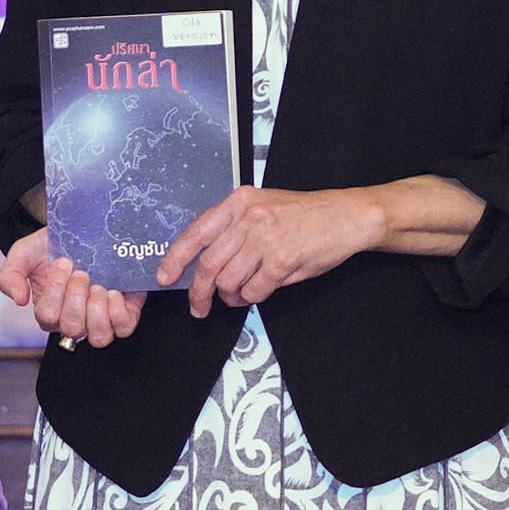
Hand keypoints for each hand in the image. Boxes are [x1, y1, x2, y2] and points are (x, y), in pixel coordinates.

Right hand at [0, 233, 143, 347]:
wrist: (85, 230)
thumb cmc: (55, 246)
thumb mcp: (24, 253)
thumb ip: (9, 276)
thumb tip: (19, 300)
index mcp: (49, 310)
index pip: (47, 317)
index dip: (56, 291)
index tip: (62, 263)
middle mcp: (73, 319)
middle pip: (73, 328)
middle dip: (77, 296)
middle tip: (81, 272)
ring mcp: (99, 319)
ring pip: (99, 337)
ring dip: (98, 309)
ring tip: (98, 286)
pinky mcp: (123, 314)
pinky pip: (123, 329)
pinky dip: (119, 312)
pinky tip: (114, 292)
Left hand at [155, 184, 383, 315]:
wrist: (344, 216)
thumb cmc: (303, 215)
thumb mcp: (262, 207)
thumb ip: (233, 228)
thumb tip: (203, 263)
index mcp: (238, 202)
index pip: (195, 232)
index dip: (175, 258)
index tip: (164, 278)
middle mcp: (248, 218)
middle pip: (209, 264)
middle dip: (199, 292)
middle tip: (198, 307)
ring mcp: (265, 239)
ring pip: (229, 281)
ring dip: (230, 296)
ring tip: (239, 293)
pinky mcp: (281, 261)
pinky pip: (253, 291)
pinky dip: (252, 297)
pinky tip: (261, 289)